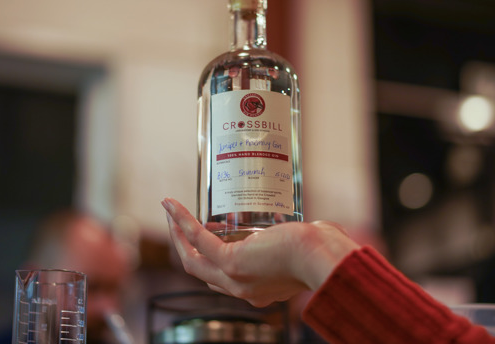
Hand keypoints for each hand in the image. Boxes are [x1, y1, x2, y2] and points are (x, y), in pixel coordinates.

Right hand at [161, 198, 358, 306]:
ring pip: (192, 260)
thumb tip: (294, 230)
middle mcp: (243, 289)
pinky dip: (181, 222)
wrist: (324, 257)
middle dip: (185, 246)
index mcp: (258, 288)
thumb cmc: (321, 251)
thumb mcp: (298, 250)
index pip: (223, 277)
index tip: (207, 230)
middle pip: (201, 271)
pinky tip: (171, 205)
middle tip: (177, 222)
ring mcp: (235, 278)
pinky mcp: (232, 262)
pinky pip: (197, 240)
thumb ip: (290, 244)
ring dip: (177, 234)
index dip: (209, 256)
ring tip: (170, 210)